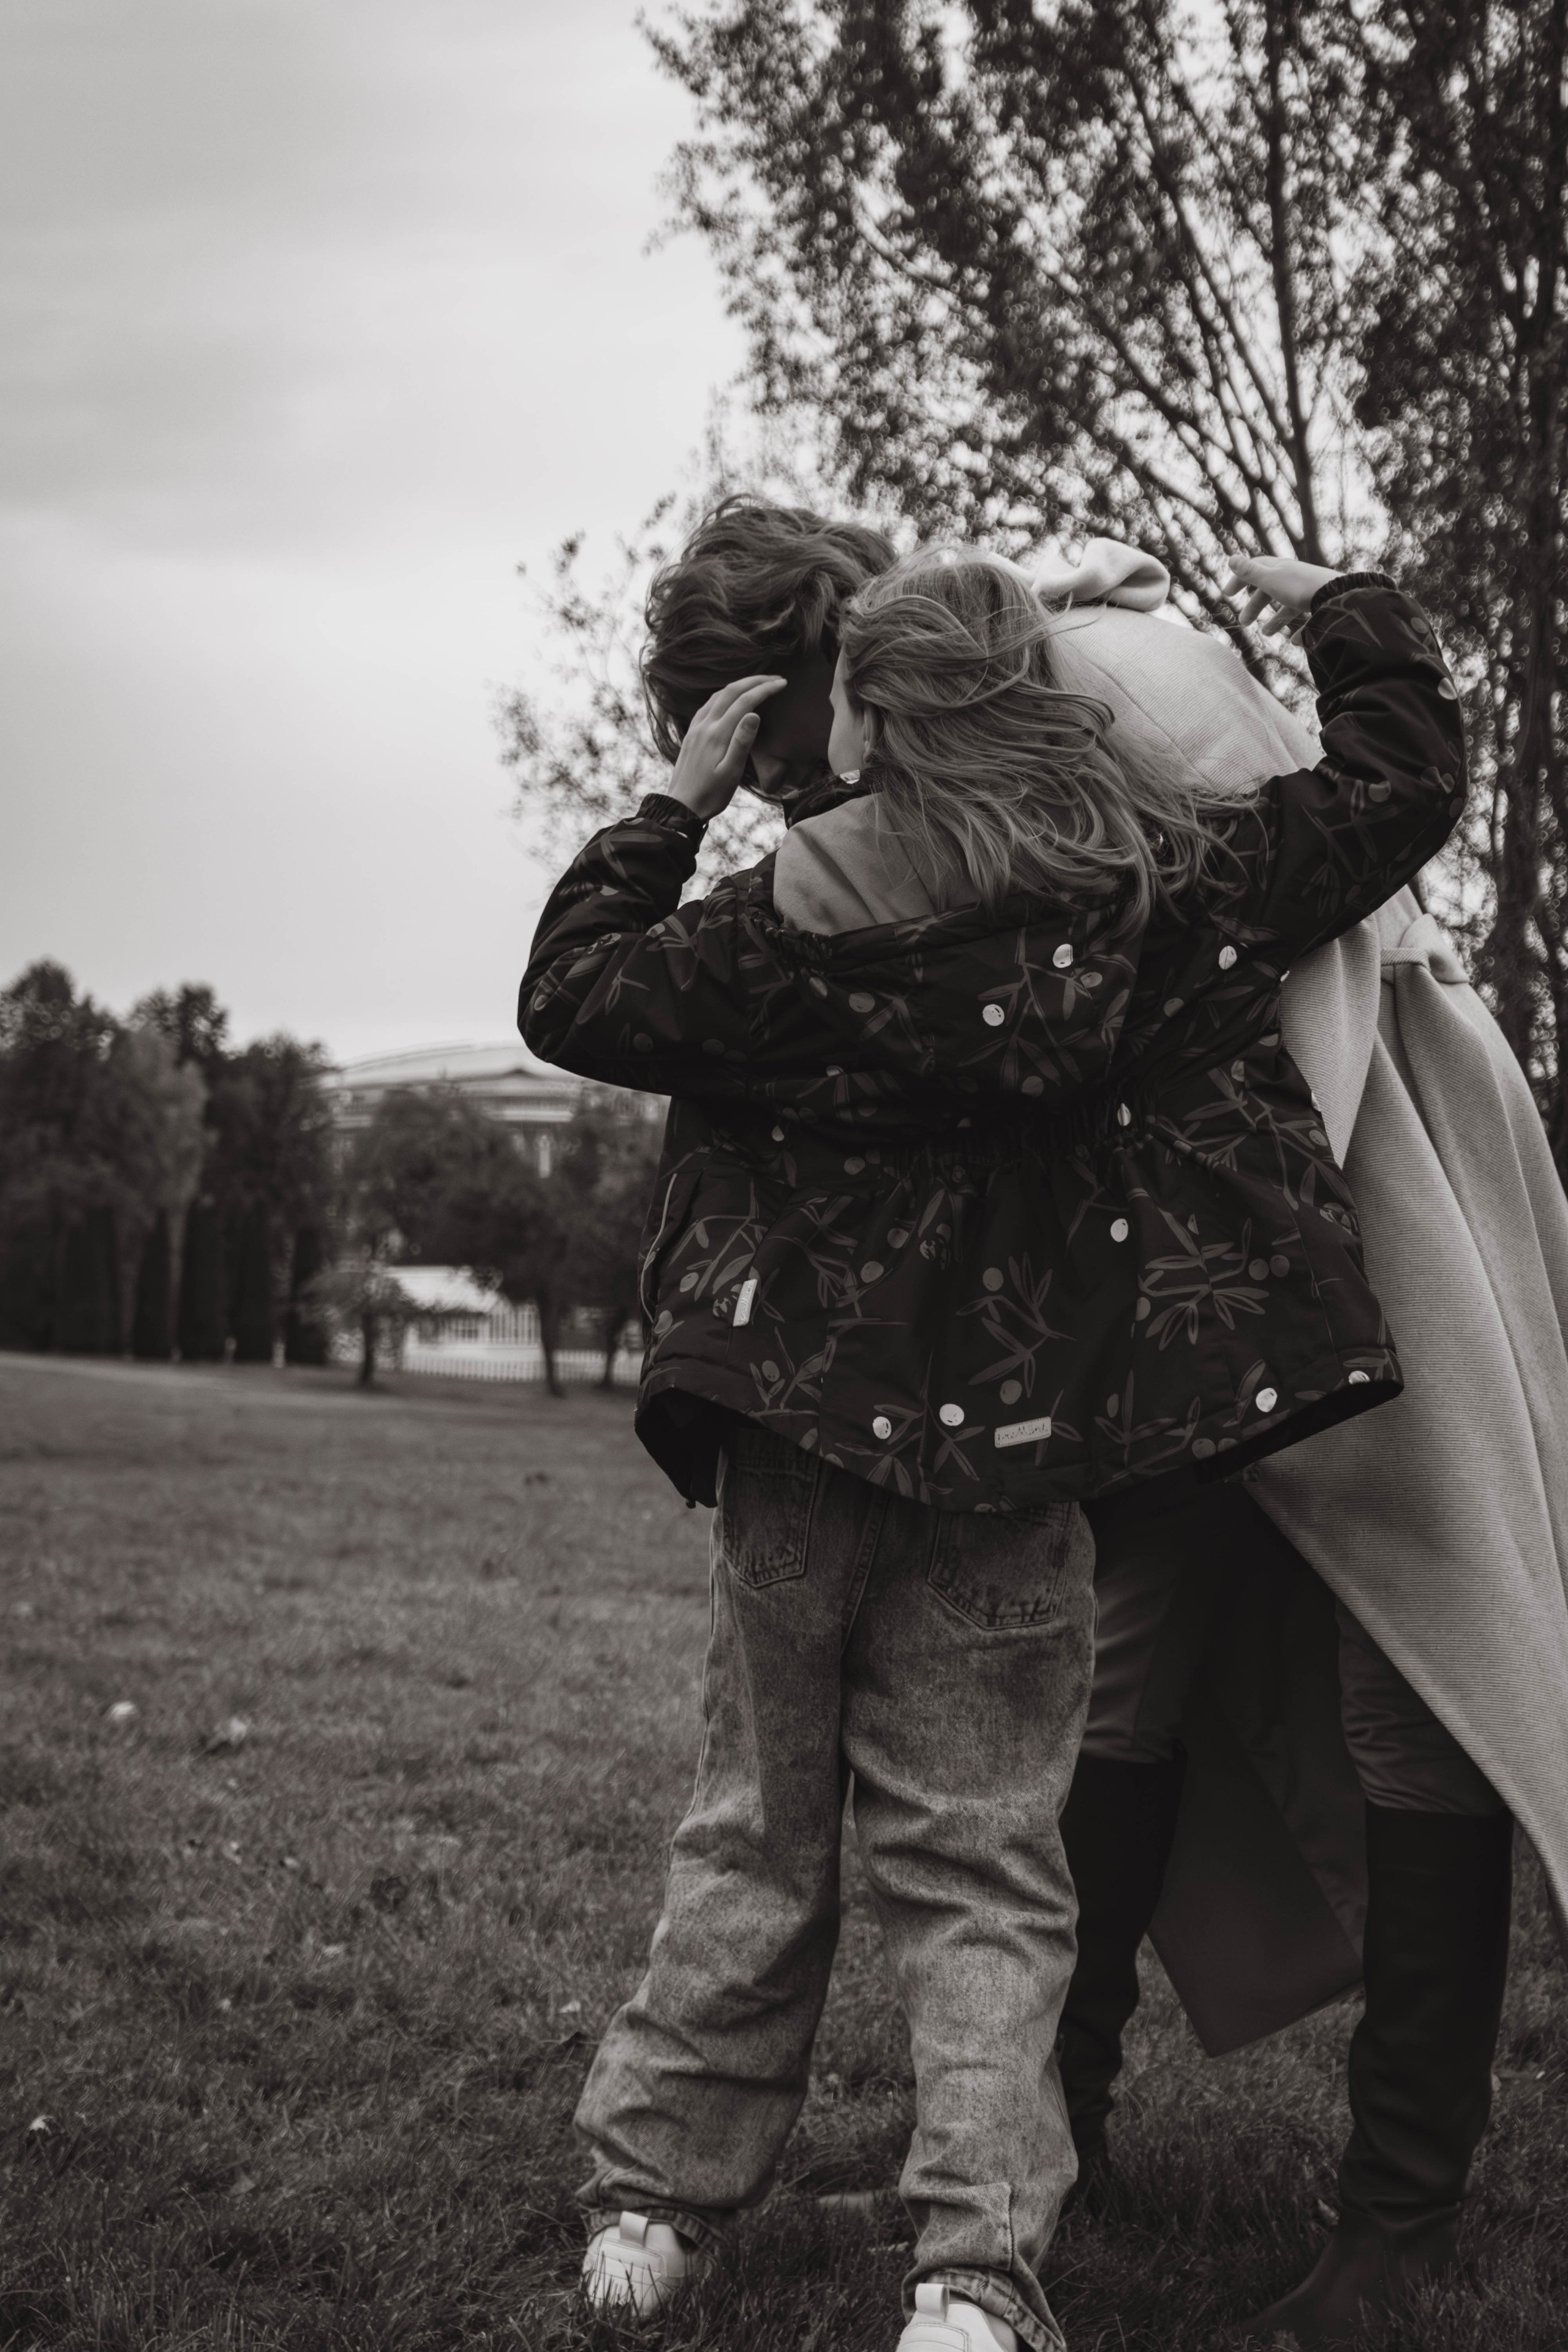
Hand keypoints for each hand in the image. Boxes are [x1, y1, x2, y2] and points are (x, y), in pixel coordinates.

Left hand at [669, 675, 787, 819]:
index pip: (745, 702)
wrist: (681, 806)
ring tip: (757, 684)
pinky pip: (708, 705)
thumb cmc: (711, 795)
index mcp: (717, 734)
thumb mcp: (731, 773)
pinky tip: (730, 699)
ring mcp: (695, 728)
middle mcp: (704, 725)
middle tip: (775, 678)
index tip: (783, 684)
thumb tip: (754, 714)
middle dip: (754, 681)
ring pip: (718, 695)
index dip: (765, 689)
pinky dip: (724, 695)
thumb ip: (742, 742)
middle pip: (731, 691)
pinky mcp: (691, 733)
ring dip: (739, 685)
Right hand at [1220, 555, 1345, 637]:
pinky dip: (1300, 630)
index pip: (1256, 569)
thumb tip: (1231, 559)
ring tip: (1266, 634)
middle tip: (1243, 622)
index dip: (1240, 579)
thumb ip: (1250, 573)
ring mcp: (1308, 592)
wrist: (1337, 596)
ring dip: (1275, 620)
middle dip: (1255, 605)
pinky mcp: (1322, 606)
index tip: (1228, 594)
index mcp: (1280, 569)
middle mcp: (1294, 578)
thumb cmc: (1299, 588)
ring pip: (1288, 606)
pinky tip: (1294, 641)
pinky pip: (1308, 618)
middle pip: (1270, 590)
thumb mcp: (1269, 580)